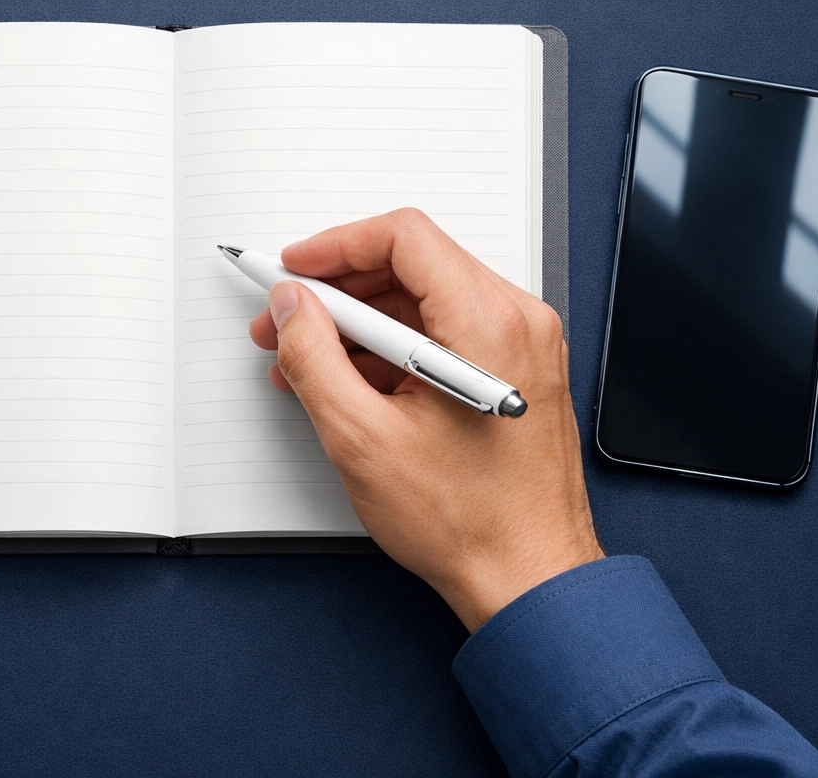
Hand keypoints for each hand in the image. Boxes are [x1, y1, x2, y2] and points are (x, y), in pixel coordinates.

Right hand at [249, 209, 601, 630]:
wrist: (531, 579)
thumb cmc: (471, 524)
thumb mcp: (363, 439)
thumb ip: (314, 358)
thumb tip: (292, 307)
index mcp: (487, 324)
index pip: (404, 238)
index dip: (335, 246)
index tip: (293, 270)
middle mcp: (516, 322)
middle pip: (413, 265)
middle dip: (339, 290)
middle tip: (286, 320)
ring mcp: (522, 346)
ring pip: (424, 300)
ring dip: (361, 323)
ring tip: (307, 361)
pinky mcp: (515, 372)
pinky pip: (444, 333)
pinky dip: (393, 348)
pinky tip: (349, 382)